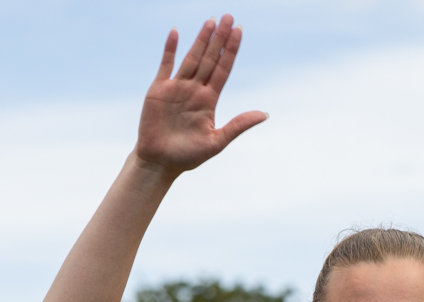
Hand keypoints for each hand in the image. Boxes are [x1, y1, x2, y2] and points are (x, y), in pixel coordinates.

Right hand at [135, 16, 267, 174]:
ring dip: (201, 39)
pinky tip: (177, 33)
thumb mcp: (217, 142)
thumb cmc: (188, 156)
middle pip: (210, 59)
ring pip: (192, 58)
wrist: (159, 163)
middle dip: (219, 38)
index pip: (223, 69)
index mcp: (209, 100)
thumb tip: (264, 114)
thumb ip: (238, 125)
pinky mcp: (159, 90)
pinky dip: (171, 49)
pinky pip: (166, 65)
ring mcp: (177, 88)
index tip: (239, 31)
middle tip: (229, 17)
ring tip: (211, 21)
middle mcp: (195, 90)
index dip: (231, 51)